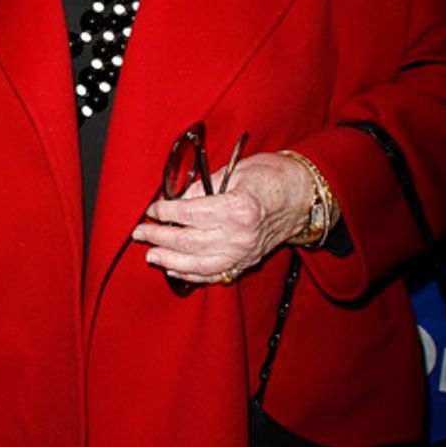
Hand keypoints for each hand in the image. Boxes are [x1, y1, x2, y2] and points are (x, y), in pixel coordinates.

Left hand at [132, 153, 313, 285]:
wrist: (304, 196)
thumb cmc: (273, 178)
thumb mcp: (237, 171)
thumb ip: (204, 187)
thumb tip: (177, 199)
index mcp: (238, 209)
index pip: (190, 214)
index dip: (166, 212)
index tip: (152, 209)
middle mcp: (241, 236)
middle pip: (190, 242)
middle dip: (160, 237)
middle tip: (140, 232)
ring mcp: (244, 254)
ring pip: (199, 264)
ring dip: (171, 261)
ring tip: (151, 255)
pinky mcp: (246, 262)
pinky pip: (215, 275)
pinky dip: (192, 275)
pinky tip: (175, 271)